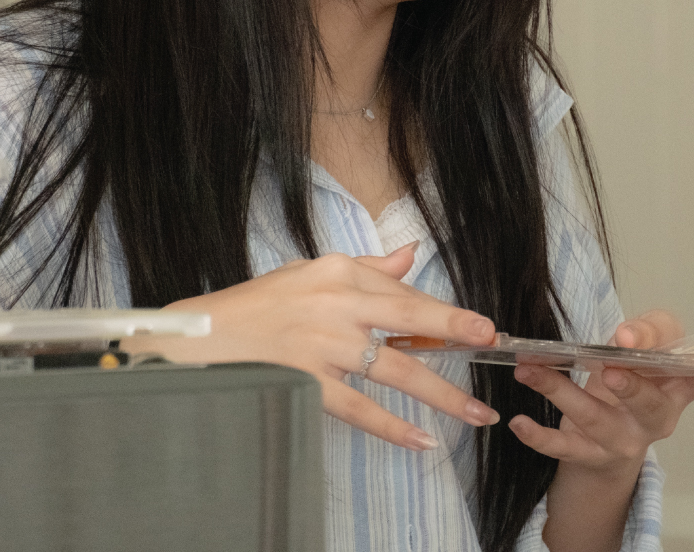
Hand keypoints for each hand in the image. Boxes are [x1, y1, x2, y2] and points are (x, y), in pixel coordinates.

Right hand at [123, 243, 499, 450]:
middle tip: (492, 345)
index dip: (446, 312)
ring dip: (439, 393)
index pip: (403, 292)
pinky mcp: (308, 383)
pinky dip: (392, 426)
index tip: (482, 327)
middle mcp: (336, 305)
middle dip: (454, 332)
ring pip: (394, 369)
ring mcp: (323, 347)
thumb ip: (366, 268)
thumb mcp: (309, 273)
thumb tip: (410, 254)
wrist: (201, 339)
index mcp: (338, 273)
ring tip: (474, 412)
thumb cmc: (257, 305)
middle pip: (407, 318)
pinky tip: (421, 439)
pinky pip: (361, 409)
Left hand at [509, 310, 693, 551]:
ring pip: (594, 417)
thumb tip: (631, 336)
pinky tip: (519, 421)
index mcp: (678, 386)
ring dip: (560, 391)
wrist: (605, 443)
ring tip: (530, 368)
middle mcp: (656, 416)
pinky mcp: (590, 456)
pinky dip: (539, 435)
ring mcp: (623, 440)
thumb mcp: (643, 352)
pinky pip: (563, 448)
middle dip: (632, 385)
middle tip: (612, 367)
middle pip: (649, 403)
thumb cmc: (630, 382)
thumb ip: (645, 334)